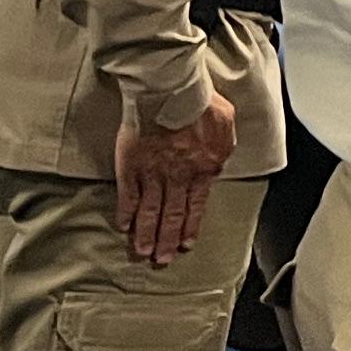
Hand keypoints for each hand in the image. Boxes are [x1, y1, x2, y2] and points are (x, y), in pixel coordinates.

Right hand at [114, 88, 237, 266]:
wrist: (170, 90)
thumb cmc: (200, 102)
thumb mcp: (226, 125)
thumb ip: (222, 149)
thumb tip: (217, 165)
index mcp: (204, 168)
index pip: (197, 206)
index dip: (190, 227)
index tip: (184, 245)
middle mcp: (179, 176)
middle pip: (172, 215)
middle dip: (167, 240)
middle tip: (161, 261)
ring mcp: (153, 173)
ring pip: (150, 211)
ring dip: (146, 234)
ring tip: (143, 252)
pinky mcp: (131, 166)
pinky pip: (128, 195)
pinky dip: (126, 212)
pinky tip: (124, 227)